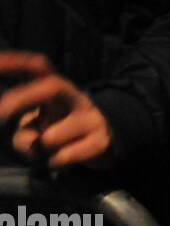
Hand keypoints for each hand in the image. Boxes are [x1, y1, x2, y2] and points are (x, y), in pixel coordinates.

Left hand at [0, 52, 114, 168]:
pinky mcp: (101, 141)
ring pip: (50, 136)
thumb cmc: (61, 131)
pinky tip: (62, 159)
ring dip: (39, 150)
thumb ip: (24, 132)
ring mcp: (92, 117)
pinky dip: (54, 163)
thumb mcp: (36, 128)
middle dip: (22, 98)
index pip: (39, 67)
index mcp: (57, 88)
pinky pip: (63, 157)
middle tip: (0, 113)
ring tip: (49, 150)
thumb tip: (31, 142)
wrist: (105, 145)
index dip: (17, 62)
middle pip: (52, 86)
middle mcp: (76, 97)